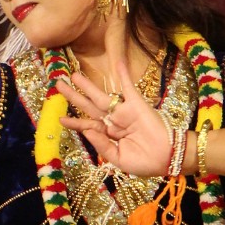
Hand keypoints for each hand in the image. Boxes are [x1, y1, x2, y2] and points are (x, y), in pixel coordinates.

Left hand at [54, 55, 172, 177]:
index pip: (88, 125)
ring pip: (102, 96)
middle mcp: (113, 121)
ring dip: (88, 85)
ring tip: (73, 75)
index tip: (60, 118)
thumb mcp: (118, 159)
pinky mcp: (136, 104)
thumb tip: (87, 130)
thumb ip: (102, 145)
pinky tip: (117, 61)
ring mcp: (124, 112)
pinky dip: (123, 75)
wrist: (167, 157)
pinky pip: (128, 87)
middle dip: (74, 96)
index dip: (74, 122)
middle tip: (58, 85)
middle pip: (89, 106)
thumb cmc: (144, 162)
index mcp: (108, 135)